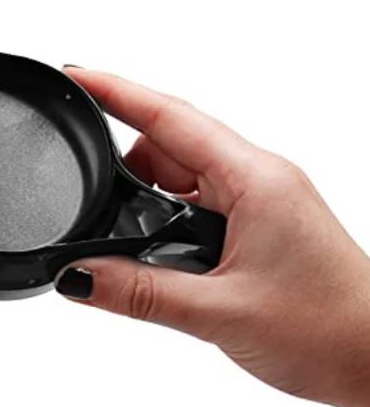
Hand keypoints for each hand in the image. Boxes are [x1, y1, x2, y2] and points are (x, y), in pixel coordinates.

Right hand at [57, 68, 369, 406]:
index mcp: (255, 180)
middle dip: (124, 173)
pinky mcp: (256, 230)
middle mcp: (257, 182)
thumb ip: (139, 293)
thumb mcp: (219, 312)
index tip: (77, 77)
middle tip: (91, 208)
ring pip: (181, 182)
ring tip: (128, 250)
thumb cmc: (330, 330)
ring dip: (146, 208)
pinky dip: (166, 226)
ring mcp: (257, 205)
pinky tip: (158, 259)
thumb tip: (77, 276)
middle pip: (169, 148)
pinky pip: (196, 209)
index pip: (170, 118)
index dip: (117, 93)